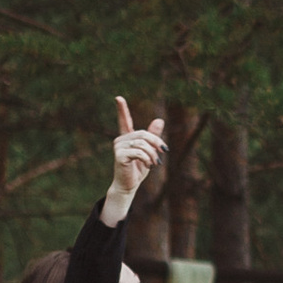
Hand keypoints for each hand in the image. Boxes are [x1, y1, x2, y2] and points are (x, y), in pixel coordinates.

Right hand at [101, 95, 166, 225]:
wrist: (129, 185)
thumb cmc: (138, 169)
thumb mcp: (149, 151)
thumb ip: (153, 136)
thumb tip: (159, 119)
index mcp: (127, 138)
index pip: (124, 120)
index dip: (122, 109)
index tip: (118, 98)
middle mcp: (120, 140)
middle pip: (143, 134)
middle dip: (157, 142)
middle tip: (164, 152)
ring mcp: (118, 147)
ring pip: (143, 143)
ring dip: (153, 154)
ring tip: (155, 163)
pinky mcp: (119, 156)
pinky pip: (139, 152)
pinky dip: (147, 159)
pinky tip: (148, 165)